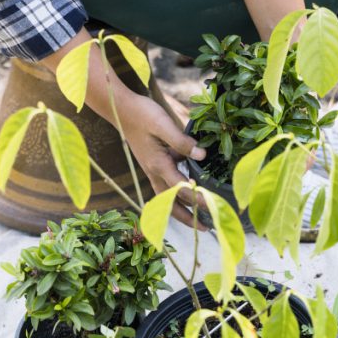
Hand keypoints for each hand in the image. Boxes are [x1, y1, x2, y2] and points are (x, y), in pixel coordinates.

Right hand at [119, 94, 206, 228]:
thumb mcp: (163, 124)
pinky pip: (166, 184)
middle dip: (187, 217)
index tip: (215, 207)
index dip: (199, 200)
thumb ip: (182, 141)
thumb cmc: (143, 115)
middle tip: (205, 228)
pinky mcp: (153, 163)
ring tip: (198, 216)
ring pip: (167, 196)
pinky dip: (176, 192)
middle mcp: (154, 171)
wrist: (122, 109)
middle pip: (170, 203)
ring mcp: (152, 168)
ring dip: (181, 208)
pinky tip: (190, 186)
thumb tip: (202, 154)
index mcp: (158, 165)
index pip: (182, 189)